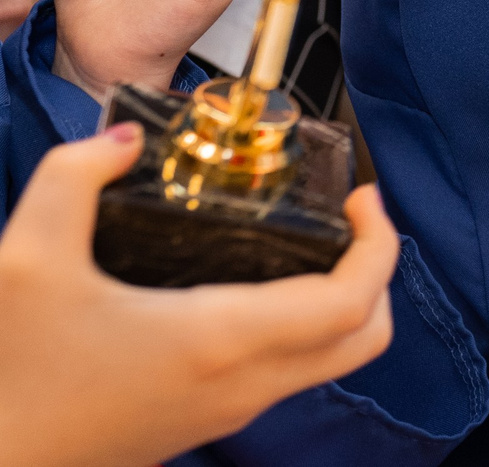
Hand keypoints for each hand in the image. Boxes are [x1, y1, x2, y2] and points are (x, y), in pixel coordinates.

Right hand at [0, 126, 396, 466]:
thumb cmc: (9, 380)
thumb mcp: (25, 261)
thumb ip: (71, 179)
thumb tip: (120, 139)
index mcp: (220, 341)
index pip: (353, 302)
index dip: (380, 244)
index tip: (363, 198)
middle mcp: (239, 385)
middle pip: (363, 338)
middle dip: (377, 274)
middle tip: (348, 221)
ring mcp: (223, 411)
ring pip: (326, 360)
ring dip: (338, 301)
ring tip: (304, 242)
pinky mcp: (198, 421)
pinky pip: (281, 374)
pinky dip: (297, 329)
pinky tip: (247, 284)